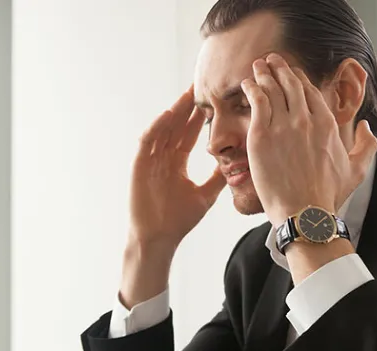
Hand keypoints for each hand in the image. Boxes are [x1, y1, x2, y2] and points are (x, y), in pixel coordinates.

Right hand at [128, 85, 225, 249]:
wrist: (159, 239)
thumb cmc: (178, 220)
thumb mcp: (205, 195)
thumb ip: (217, 178)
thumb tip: (236, 164)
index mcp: (176, 162)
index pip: (190, 133)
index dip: (200, 116)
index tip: (213, 99)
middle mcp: (163, 157)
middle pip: (177, 125)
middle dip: (188, 106)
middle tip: (201, 84)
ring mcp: (151, 160)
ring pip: (164, 129)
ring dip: (175, 111)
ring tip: (188, 93)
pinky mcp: (140, 166)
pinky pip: (149, 141)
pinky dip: (158, 127)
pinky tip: (170, 114)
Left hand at [239, 53, 376, 225]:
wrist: (304, 212)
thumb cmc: (328, 195)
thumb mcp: (356, 169)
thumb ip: (366, 145)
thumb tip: (366, 127)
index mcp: (327, 124)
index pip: (311, 91)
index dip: (299, 79)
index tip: (290, 73)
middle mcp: (306, 119)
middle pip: (291, 84)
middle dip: (280, 68)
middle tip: (271, 60)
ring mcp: (283, 125)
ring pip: (272, 89)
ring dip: (264, 73)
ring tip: (257, 66)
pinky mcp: (262, 135)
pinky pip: (256, 101)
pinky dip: (252, 89)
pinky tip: (247, 84)